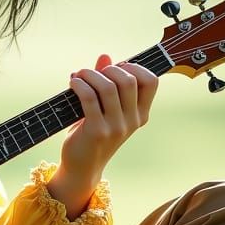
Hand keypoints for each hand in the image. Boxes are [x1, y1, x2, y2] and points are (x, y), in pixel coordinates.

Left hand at [47, 55, 158, 217]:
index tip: (117, 67)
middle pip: (128, 80)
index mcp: (140, 114)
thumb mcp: (103, 108)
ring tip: (79, 76)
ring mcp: (116, 127)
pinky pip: (89, 97)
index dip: (135, 67)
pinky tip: (73, 83)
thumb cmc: (91, 134)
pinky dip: (79, 84)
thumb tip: (105, 56)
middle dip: (108, 69)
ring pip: (107, 86)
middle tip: (92, 73)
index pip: (151, 82)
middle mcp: (132, 121)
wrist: (81, 167)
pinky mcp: (97, 131)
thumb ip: (106, 82)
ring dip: (90, 74)